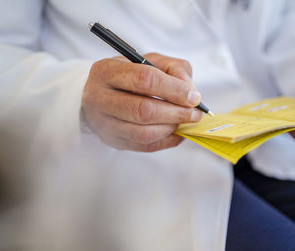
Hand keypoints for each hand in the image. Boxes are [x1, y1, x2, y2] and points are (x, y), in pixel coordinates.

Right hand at [81, 53, 202, 151]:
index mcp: (107, 71)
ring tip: (184, 120)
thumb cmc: (131, 74)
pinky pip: (145, 146)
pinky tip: (177, 131)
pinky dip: (167, 140)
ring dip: (171, 128)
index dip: (174, 90)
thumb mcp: (152, 61)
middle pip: (143, 110)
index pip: (144, 80)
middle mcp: (99, 98)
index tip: (194, 97)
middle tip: (195, 113)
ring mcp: (104, 123)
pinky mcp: (113, 141)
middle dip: (176, 113)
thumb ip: (175, 69)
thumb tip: (191, 93)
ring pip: (144, 133)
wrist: (103, 93)